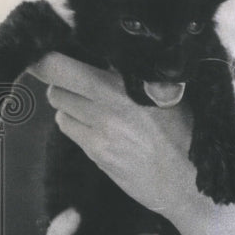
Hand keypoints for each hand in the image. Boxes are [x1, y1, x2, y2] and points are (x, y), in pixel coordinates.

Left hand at [30, 53, 199, 219]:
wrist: (190, 180)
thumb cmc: (186, 132)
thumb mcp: (169, 92)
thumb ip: (137, 73)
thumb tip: (108, 56)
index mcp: (127, 85)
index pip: (64, 68)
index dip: (47, 60)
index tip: (45, 54)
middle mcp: (109, 107)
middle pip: (56, 85)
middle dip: (61, 79)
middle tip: (76, 79)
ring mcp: (100, 133)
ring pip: (59, 108)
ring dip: (69, 104)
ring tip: (92, 105)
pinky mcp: (97, 154)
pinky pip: (70, 130)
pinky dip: (77, 125)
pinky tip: (99, 127)